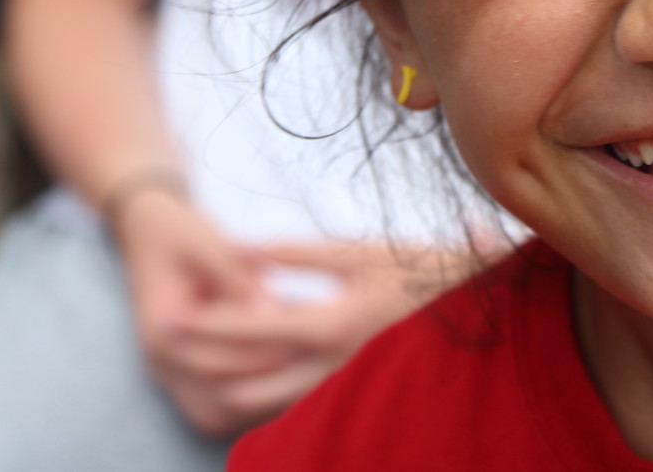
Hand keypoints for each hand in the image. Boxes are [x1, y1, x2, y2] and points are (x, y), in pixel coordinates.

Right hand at [113, 191, 297, 435]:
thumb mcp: (208, 244)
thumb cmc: (181, 232)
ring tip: (305, 385)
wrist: (149, 231)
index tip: (298, 347)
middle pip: (215, 398)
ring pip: (215, 414)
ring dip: (256, 406)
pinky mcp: (184, 374)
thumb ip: (236, 277)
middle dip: (262, 388)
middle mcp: (159, 360)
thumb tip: (271, 309)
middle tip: (311, 372)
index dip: (257, 358)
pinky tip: (287, 390)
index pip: (213, 363)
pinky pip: (217, 409)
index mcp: (163, 328)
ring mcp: (170, 372)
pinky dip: (248, 407)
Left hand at [164, 240, 483, 429]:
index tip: (171, 320)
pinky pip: (297, 404)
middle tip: (171, 351)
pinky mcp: (356, 391)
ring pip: (270, 403)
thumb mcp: (355, 251)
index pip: (252, 331)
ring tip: (197, 372)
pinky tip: (246, 384)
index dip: (208, 326)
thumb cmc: (418, 268)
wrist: (481, 303)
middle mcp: (334, 366)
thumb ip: (294, 253)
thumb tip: (241, 249)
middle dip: (205, 368)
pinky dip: (264, 396)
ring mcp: (346, 386)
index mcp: (330, 325)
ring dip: (229, 389)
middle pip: (249, 382)